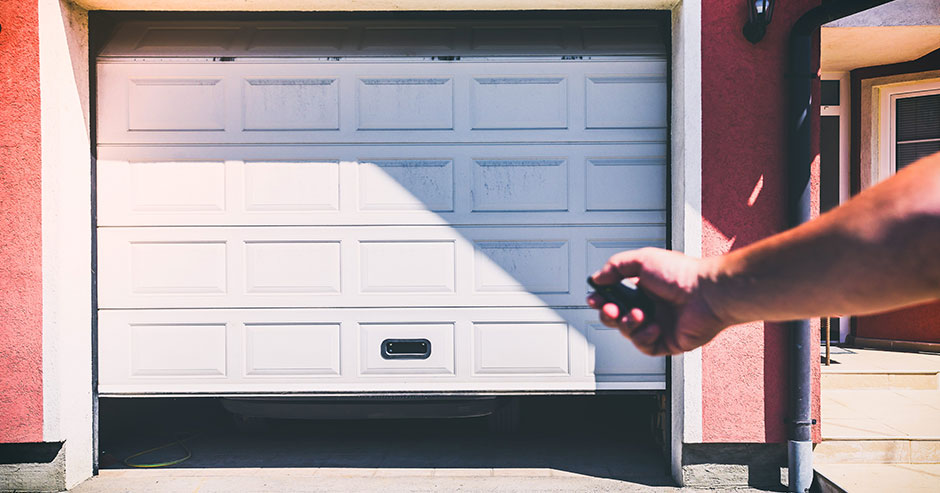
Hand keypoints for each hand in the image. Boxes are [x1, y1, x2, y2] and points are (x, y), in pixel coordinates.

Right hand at [587, 248, 730, 355]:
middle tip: (611, 309)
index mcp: (644, 288)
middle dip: (608, 314)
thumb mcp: (642, 259)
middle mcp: (651, 307)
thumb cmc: (682, 275)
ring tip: (640, 315)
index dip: (601, 299)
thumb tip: (597, 278)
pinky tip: (655, 327)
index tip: (594, 298)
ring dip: (628, 324)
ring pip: (628, 332)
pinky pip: (645, 346)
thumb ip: (615, 266)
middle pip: (617, 317)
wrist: (707, 294)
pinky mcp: (668, 342)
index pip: (615, 296)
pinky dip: (644, 337)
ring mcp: (659, 325)